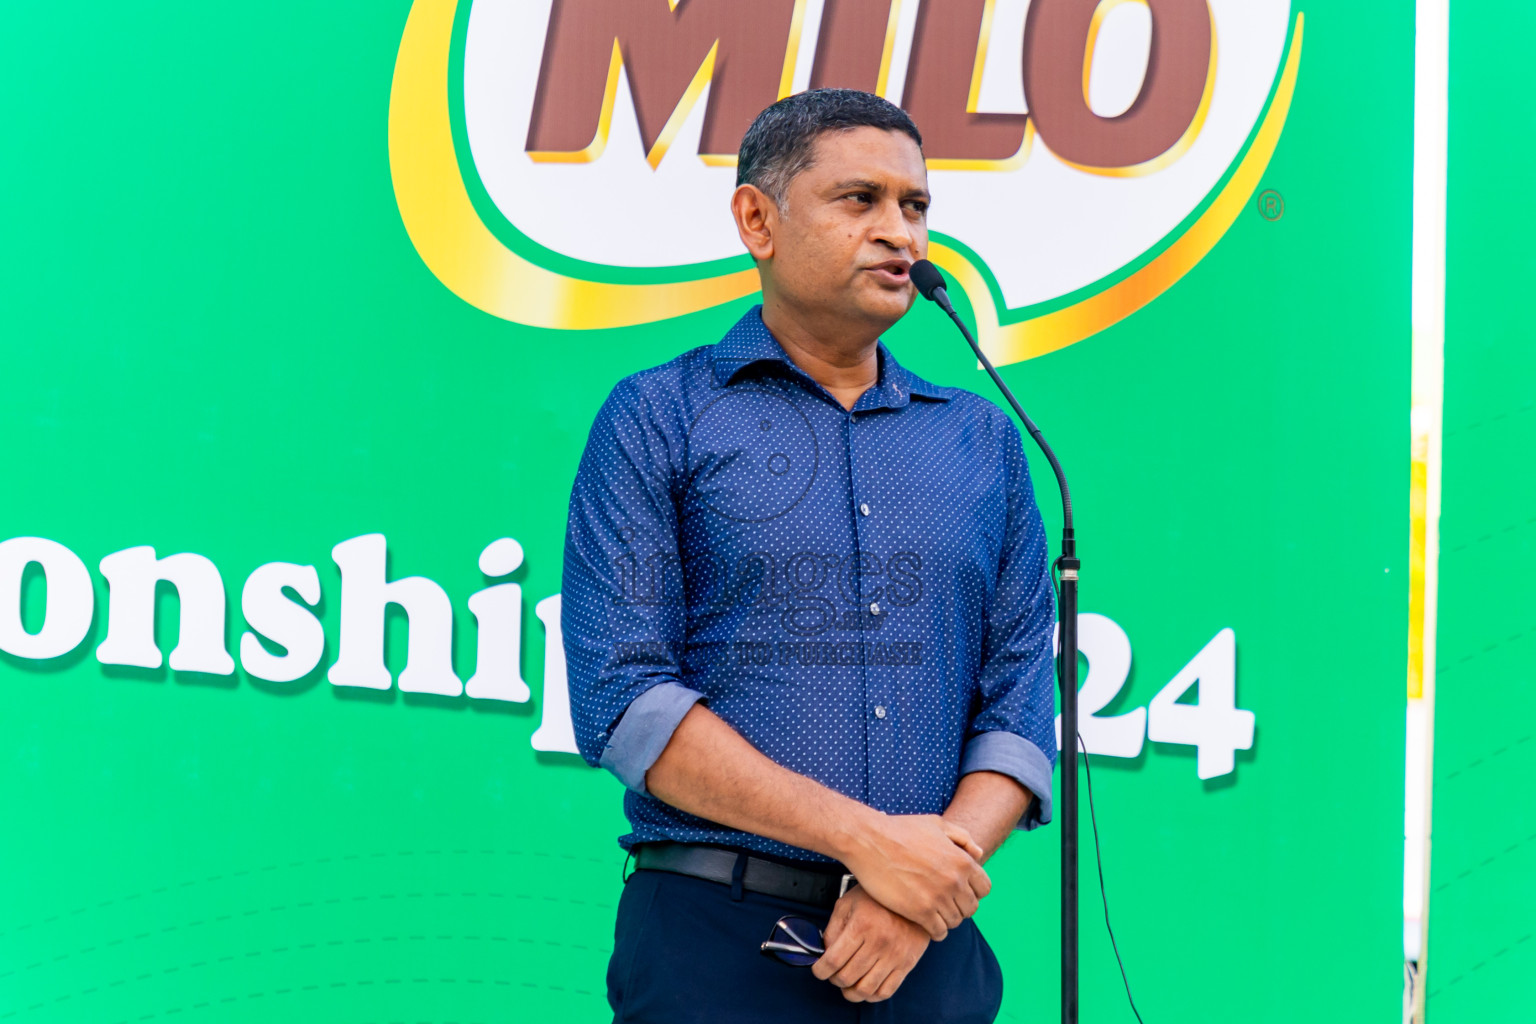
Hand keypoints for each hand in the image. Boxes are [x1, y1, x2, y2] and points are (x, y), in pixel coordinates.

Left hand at [812, 885, 930, 1001]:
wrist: (913, 895)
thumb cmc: (876, 898)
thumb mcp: (847, 904)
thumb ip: (832, 929)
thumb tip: (823, 954)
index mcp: (861, 925)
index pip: (833, 960)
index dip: (821, 970)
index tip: (818, 971)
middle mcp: (879, 942)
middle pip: (848, 977)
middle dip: (834, 980)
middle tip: (833, 974)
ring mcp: (894, 955)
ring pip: (866, 989)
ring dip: (851, 993)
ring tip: (847, 985)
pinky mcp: (907, 963)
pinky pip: (886, 991)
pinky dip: (871, 996)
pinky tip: (865, 988)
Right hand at [837, 813, 989, 940]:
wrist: (869, 840)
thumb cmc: (900, 830)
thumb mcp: (936, 824)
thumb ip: (961, 837)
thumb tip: (978, 854)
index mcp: (962, 861)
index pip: (984, 888)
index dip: (972, 891)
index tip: (958, 891)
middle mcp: (955, 881)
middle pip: (971, 908)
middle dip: (959, 906)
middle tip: (944, 903)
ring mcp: (938, 897)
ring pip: (955, 922)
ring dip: (946, 919)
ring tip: (933, 912)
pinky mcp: (920, 911)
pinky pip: (939, 931)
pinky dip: (935, 930)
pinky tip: (925, 922)